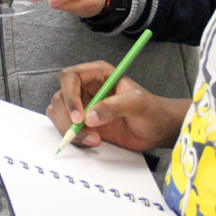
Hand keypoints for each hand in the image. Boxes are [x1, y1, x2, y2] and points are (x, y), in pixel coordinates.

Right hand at [46, 60, 189, 150]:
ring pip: (59, 114)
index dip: (70, 95)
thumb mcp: (137, 103)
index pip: (70, 76)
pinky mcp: (83, 123)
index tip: (80, 117)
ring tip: (94, 140)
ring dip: (70, 130)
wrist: (156, 129)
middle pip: (60, 96)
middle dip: (68, 118)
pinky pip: (66, 128)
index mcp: (98, 73)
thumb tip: (90, 117)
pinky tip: (93, 141)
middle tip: (86, 132)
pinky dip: (74, 138)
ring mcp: (83, 105)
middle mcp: (86, 87)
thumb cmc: (151, 110)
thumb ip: (115, 107)